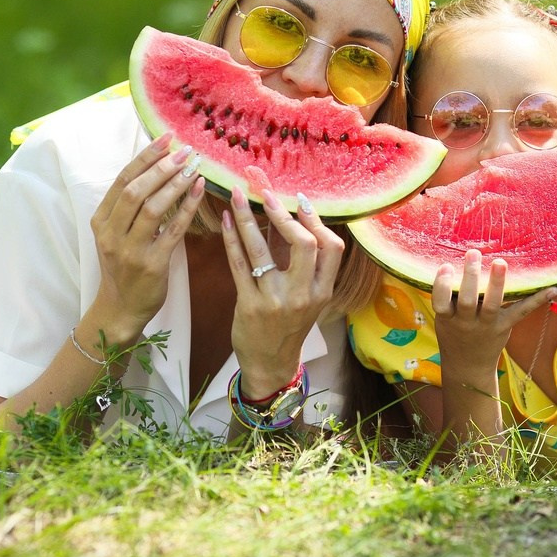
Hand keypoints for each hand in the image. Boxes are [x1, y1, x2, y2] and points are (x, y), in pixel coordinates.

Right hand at [87, 134, 205, 335]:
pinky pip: (172, 230)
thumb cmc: (122, 268)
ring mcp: (130, 250)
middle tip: (186, 151)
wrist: (120, 309)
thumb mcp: (114, 235)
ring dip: (175, 183)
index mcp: (101, 221)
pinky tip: (199, 190)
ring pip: (152, 208)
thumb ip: (127, 207)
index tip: (166, 139)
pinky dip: (187, 207)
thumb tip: (155, 168)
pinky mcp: (151, 264)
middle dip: (162, 167)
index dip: (145, 157)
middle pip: (136, 191)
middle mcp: (111, 233)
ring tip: (194, 166)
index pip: (123, 180)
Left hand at [221, 186, 344, 399]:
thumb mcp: (305, 295)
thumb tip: (286, 213)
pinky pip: (239, 265)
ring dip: (247, 218)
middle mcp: (303, 295)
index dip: (316, 220)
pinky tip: (225, 220)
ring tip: (237, 196)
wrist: (270, 362)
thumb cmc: (288, 322)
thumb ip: (299, 259)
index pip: (331, 247)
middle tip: (266, 194)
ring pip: (262, 251)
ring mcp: (276, 301)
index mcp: (322, 290)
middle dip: (284, 215)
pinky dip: (231, 239)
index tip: (299, 199)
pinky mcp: (250, 306)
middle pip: (305, 244)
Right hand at [432, 249, 556, 377]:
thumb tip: (459, 261)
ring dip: (496, 283)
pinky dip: (537, 300)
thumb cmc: (455, 332)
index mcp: (447, 317)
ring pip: (491, 304)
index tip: (446, 266)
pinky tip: (552, 288)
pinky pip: (521, 312)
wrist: (468, 365)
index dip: (442, 284)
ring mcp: (487, 325)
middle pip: (467, 300)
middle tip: (473, 252)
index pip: (440, 302)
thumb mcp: (444, 317)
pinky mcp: (505, 327)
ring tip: (500, 263)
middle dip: (470, 276)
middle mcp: (466, 322)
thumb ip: (449, 297)